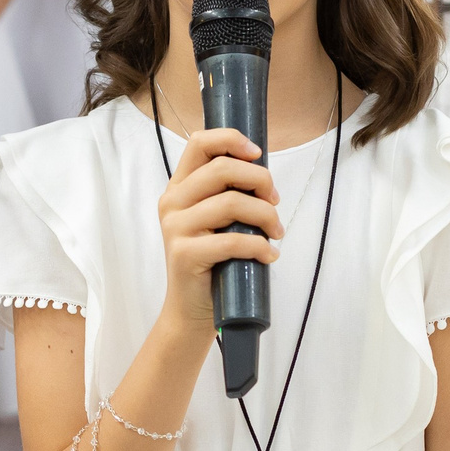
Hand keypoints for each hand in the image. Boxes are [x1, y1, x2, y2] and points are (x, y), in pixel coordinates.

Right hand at [156, 123, 281, 338]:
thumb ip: (229, 194)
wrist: (191, 311)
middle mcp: (172, 202)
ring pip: (232, 203)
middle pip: (222, 169)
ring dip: (266, 216)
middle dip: (260, 180)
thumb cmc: (213, 262)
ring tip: (276, 233)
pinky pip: (233, 240)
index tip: (258, 154)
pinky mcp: (184, 254)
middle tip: (275, 202)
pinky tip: (269, 255)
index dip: (231, 139)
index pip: (199, 143)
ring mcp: (175, 228)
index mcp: (179, 187)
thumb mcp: (218, 221)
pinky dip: (260, 246)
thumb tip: (265, 178)